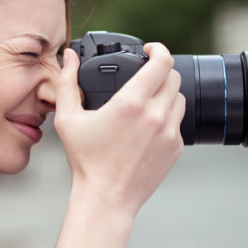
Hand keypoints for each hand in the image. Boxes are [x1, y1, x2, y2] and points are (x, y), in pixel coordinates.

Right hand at [54, 42, 185, 218]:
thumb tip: (69, 56)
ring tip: (147, 100)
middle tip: (144, 76)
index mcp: (131, 102)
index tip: (148, 50)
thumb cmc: (86, 160)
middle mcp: (156, 115)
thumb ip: (68, 82)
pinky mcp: (176, 147)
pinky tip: (149, 125)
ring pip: (179, 97)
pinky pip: (179, 121)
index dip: (158, 49)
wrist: (107, 198)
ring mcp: (170, 132)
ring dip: (166, 92)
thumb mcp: (68, 119)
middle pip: (173, 76)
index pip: (162, 62)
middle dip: (160, 70)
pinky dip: (168, 116)